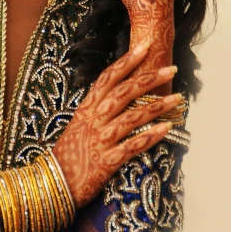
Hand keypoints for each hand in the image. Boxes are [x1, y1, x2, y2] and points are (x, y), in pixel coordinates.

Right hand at [52, 43, 181, 209]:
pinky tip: (166, 129)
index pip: (107, 78)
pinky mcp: (106, 161)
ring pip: (132, 117)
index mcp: (86, 109)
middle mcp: (93, 120)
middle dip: (148, 79)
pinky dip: (150, 137)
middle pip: (123, 93)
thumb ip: (96, 110)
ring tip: (178, 99)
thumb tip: (120, 96)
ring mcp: (100, 140)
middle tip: (170, 68)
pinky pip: (132, 146)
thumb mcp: (79, 126)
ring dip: (157, 106)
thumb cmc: (68, 154)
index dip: (126, 62)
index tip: (144, 47)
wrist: (52, 183)